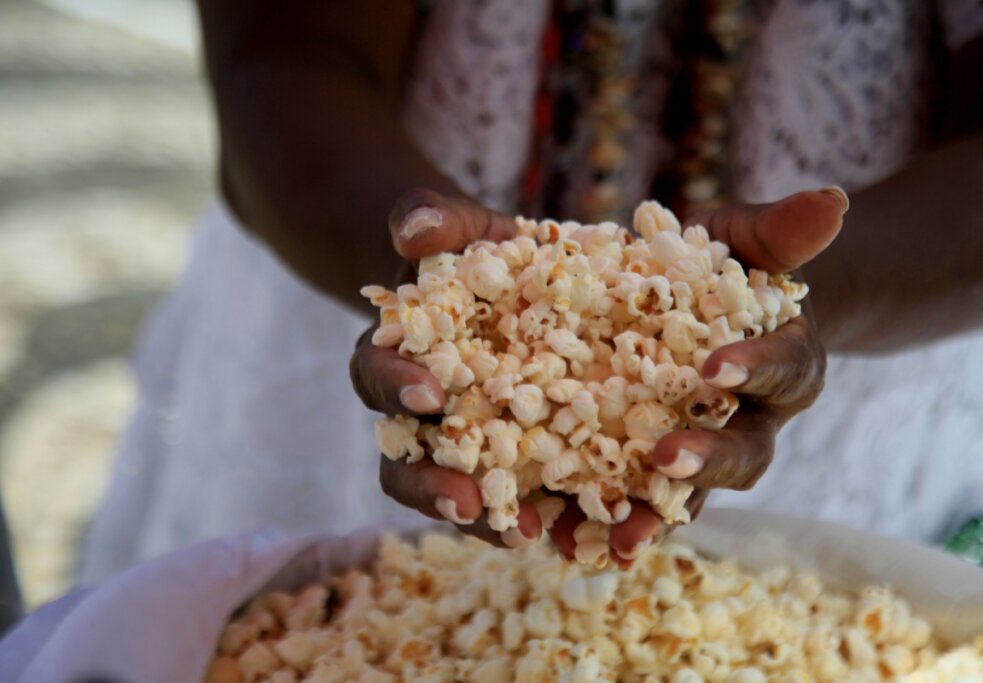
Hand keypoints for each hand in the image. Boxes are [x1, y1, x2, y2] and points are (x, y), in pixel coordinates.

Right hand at [351, 189, 545, 547]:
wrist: (512, 281)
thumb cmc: (477, 251)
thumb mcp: (458, 225)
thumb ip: (431, 217)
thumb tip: (411, 228)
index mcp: (396, 356)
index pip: (376, 375)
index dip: (393, 386)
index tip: (427, 394)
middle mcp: (421, 414)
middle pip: (406, 460)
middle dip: (430, 484)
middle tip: (466, 501)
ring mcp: (468, 445)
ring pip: (457, 494)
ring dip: (484, 520)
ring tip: (523, 534)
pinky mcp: (517, 463)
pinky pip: (519, 500)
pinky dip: (542, 520)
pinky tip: (574, 533)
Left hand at [578, 188, 845, 563]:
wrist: (703, 304)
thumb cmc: (728, 266)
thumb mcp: (748, 240)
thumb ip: (782, 231)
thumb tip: (833, 200)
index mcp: (786, 365)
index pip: (782, 370)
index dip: (755, 370)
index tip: (717, 368)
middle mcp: (755, 421)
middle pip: (744, 453)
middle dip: (707, 459)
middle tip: (666, 459)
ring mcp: (706, 452)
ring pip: (693, 495)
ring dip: (657, 516)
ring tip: (618, 538)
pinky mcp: (656, 470)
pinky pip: (641, 503)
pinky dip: (610, 522)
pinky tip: (570, 540)